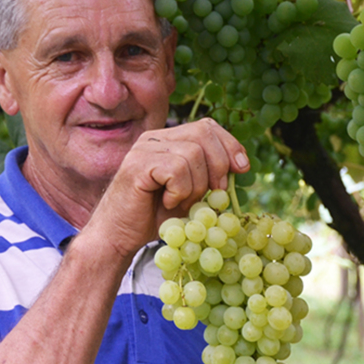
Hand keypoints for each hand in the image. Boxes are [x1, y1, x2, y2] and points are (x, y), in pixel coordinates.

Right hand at [88, 118, 249, 257]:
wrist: (120, 237)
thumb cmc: (155, 217)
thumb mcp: (192, 193)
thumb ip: (210, 175)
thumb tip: (241, 165)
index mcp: (169, 139)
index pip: (207, 126)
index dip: (230, 144)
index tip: (243, 168)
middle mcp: (155, 138)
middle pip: (203, 133)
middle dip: (219, 165)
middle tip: (215, 193)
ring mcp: (144, 148)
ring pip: (193, 154)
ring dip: (197, 186)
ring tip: (183, 203)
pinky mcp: (137, 164)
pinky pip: (176, 169)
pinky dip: (180, 191)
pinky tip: (169, 203)